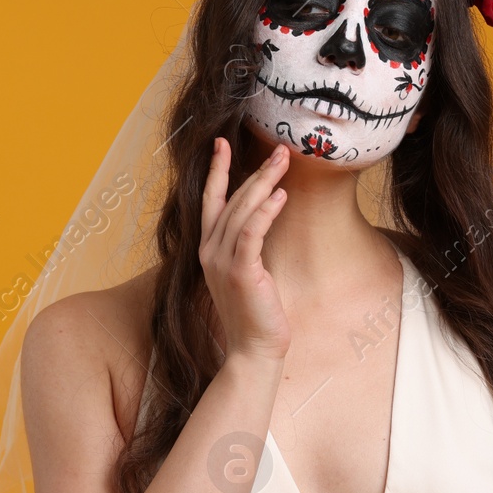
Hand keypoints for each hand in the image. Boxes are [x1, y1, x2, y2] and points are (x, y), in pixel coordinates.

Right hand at [198, 138, 290, 362]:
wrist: (253, 349)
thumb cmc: (255, 313)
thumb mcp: (246, 271)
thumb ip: (246, 245)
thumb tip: (261, 217)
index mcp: (208, 249)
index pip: (210, 200)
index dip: (217, 170)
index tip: (222, 143)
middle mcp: (209, 251)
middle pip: (231, 200)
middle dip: (255, 170)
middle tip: (279, 148)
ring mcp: (221, 262)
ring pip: (242, 211)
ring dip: (264, 182)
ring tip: (284, 161)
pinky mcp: (240, 272)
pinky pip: (251, 234)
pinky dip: (265, 212)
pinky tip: (281, 195)